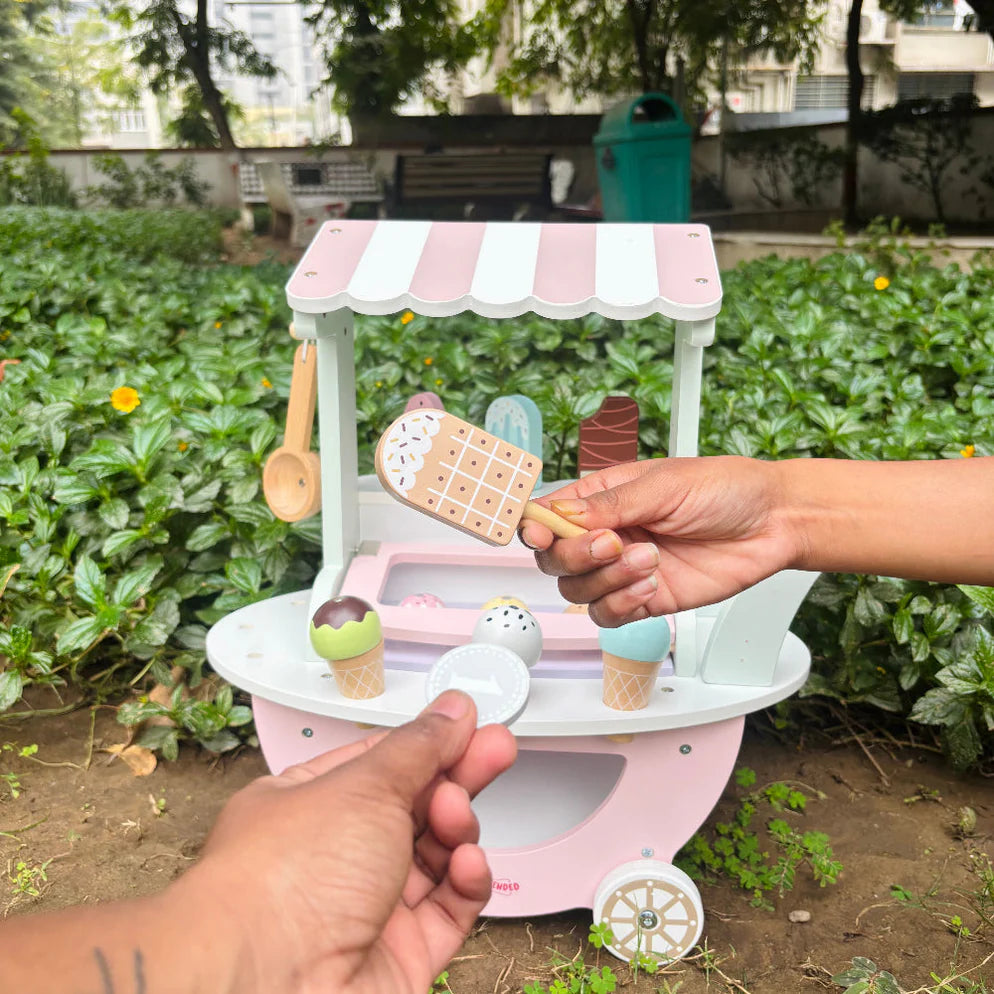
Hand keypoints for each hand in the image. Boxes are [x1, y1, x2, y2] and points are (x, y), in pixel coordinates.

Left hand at [180, 691, 516, 993]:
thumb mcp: (364, 785)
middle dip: (458, 775)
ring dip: (456, 827)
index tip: (468, 724)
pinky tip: (467, 863)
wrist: (271, 988)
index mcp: (308, 805)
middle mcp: (335, 856)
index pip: (380, 763)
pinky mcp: (401, 955)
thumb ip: (420, 747)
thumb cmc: (286, 879)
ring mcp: (367, 906)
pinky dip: (465, 882)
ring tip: (455, 815)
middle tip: (496, 749)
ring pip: (435, 856)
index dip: (427, 742)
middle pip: (413, 806)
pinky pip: (449, 909)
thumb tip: (451, 712)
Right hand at [519, 456, 799, 626]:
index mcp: (602, 497)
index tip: (539, 533)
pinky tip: (649, 585)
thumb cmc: (725, 489)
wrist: (773, 523)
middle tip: (613, 543)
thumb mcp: (664, 484)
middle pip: (554, 557)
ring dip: (606, 580)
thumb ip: (611, 504)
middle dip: (575, 555)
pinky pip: (608, 614)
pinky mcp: (646, 598)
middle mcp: (607, 534)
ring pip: (578, 590)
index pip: (548, 514)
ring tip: (648, 560)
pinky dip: (621, 604)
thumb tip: (562, 515)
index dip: (534, 526)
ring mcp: (624, 569)